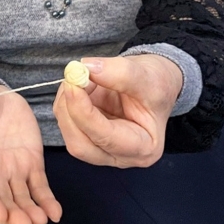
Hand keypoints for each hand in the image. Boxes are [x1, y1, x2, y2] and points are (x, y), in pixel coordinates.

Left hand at [54, 54, 181, 168]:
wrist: (154, 81)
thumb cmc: (157, 83)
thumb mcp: (148, 75)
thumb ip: (120, 73)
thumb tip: (87, 68)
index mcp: (143, 148)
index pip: (105, 138)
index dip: (84, 112)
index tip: (73, 84)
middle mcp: (120, 155)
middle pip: (80, 145)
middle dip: (70, 110)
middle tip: (73, 78)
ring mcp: (101, 146)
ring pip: (69, 132)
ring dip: (67, 101)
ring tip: (84, 77)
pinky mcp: (87, 133)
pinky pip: (66, 119)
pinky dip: (66, 99)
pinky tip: (80, 84)